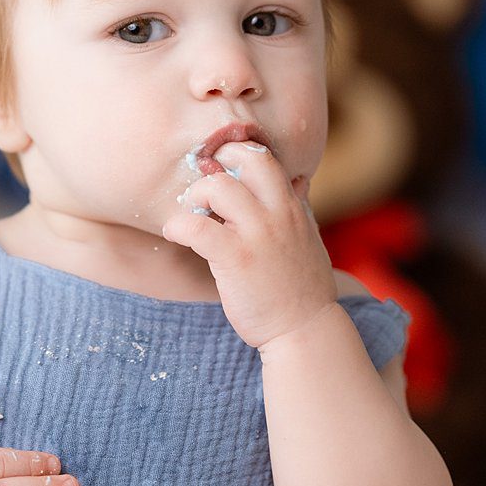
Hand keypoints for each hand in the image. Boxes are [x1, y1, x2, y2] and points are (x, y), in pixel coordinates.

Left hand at [160, 139, 338, 352]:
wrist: (305, 330)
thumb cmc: (301, 286)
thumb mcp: (309, 237)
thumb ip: (300, 207)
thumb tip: (299, 179)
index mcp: (292, 205)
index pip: (263, 157)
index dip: (235, 156)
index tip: (220, 173)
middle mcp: (278, 213)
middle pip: (243, 159)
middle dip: (215, 166)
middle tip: (204, 193)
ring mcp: (258, 234)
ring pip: (217, 187)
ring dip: (195, 197)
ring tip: (193, 217)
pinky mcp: (236, 258)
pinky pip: (196, 227)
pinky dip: (178, 227)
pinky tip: (177, 236)